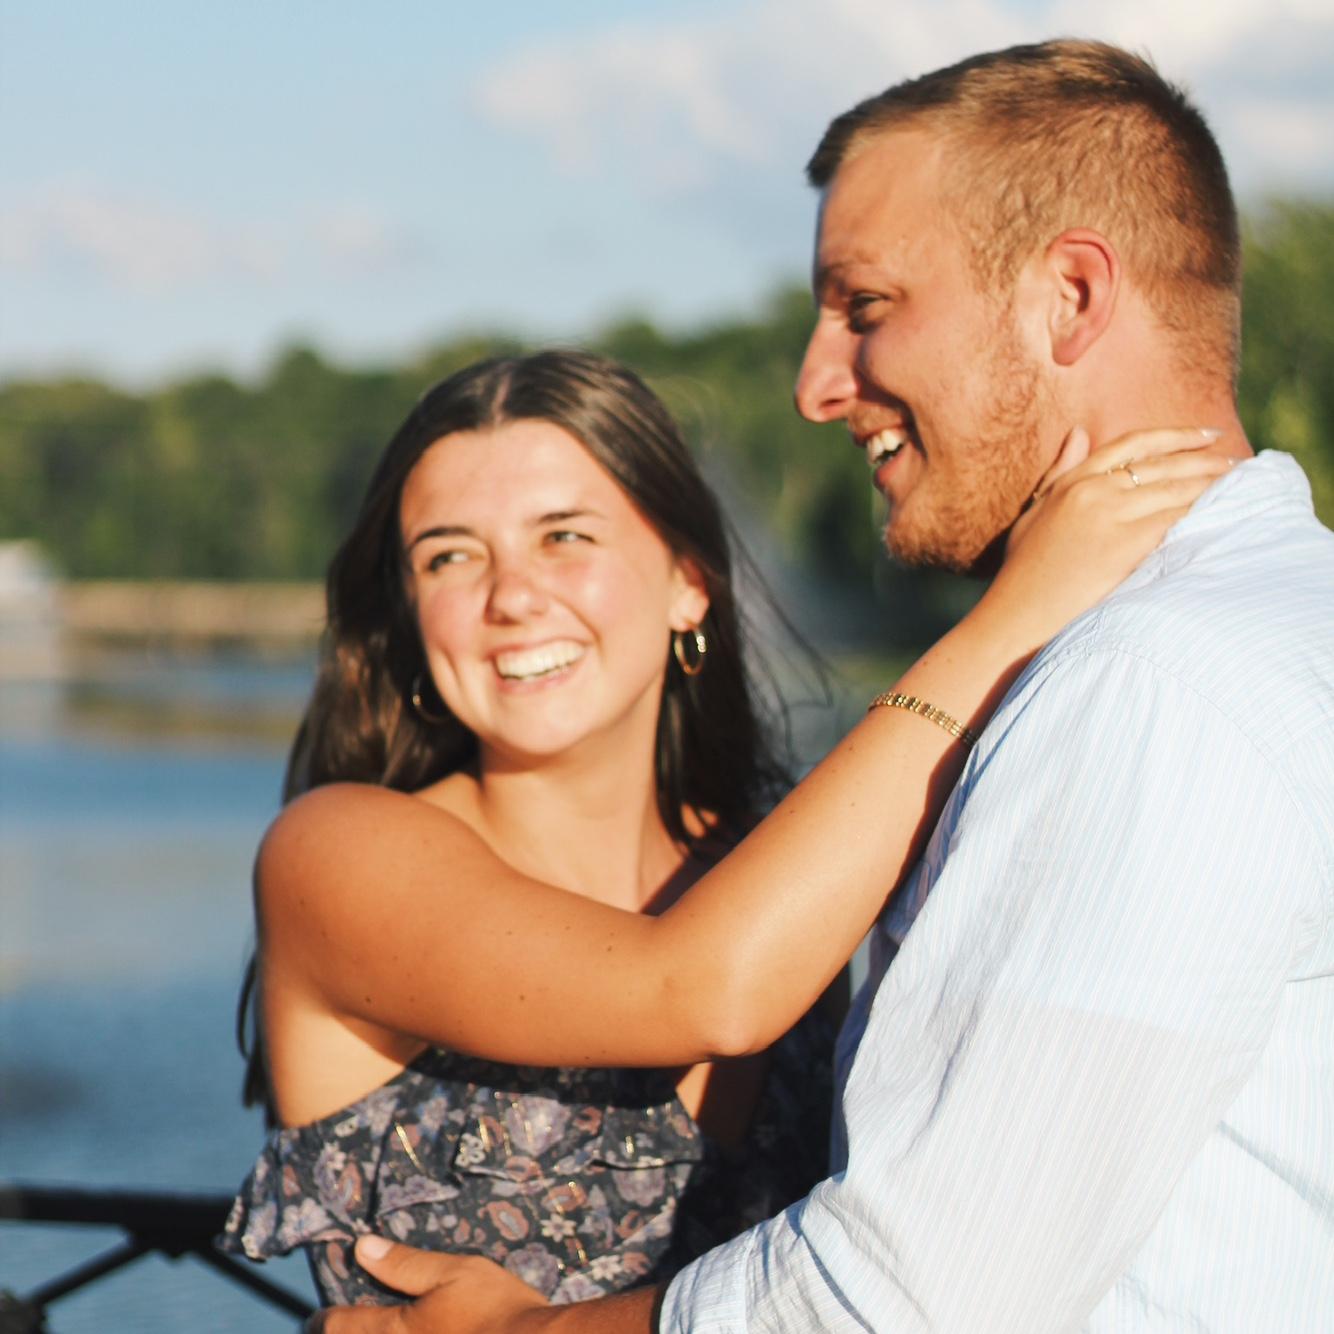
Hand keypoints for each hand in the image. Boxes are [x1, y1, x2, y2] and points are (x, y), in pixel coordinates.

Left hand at [308, 1236, 548, 1333]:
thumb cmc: (494, 1309)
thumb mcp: (453, 1273)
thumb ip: (405, 1263)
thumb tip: (362, 1247)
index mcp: (396, 1330)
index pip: (344, 1325)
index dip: (327, 1319)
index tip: (318, 1316)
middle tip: (342, 1327)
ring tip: (380, 1329)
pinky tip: (415, 1333)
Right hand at [988, 425, 1229, 651]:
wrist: (1015, 617)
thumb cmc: (1021, 574)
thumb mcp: (1034, 513)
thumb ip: (1059, 473)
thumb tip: (1079, 433)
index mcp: (1071, 482)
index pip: (1132, 445)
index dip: (1175, 436)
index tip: (1205, 436)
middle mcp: (1091, 492)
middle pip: (1161, 465)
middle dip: (1204, 461)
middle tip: (1234, 462)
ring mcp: (1108, 516)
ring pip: (1174, 490)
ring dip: (1211, 486)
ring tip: (1238, 485)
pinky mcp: (1125, 545)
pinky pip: (1175, 521)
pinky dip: (1202, 514)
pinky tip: (1221, 513)